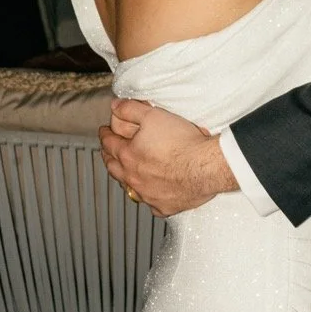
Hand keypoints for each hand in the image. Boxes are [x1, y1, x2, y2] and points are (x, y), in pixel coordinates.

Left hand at [100, 98, 238, 216]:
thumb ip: (131, 109)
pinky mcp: (163, 206)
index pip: (108, 143)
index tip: (105, 131)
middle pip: (113, 167)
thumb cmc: (182, 142)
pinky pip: (150, 202)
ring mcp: (147, 195)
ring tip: (125, 170)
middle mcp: (133, 178)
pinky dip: (147, 195)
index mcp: (128, 155)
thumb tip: (115, 105)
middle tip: (108, 150)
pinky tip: (150, 191)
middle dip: (108, 156)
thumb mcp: (154, 115)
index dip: (105, 134)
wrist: (205, 167)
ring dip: (124, 177)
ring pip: (128, 187)